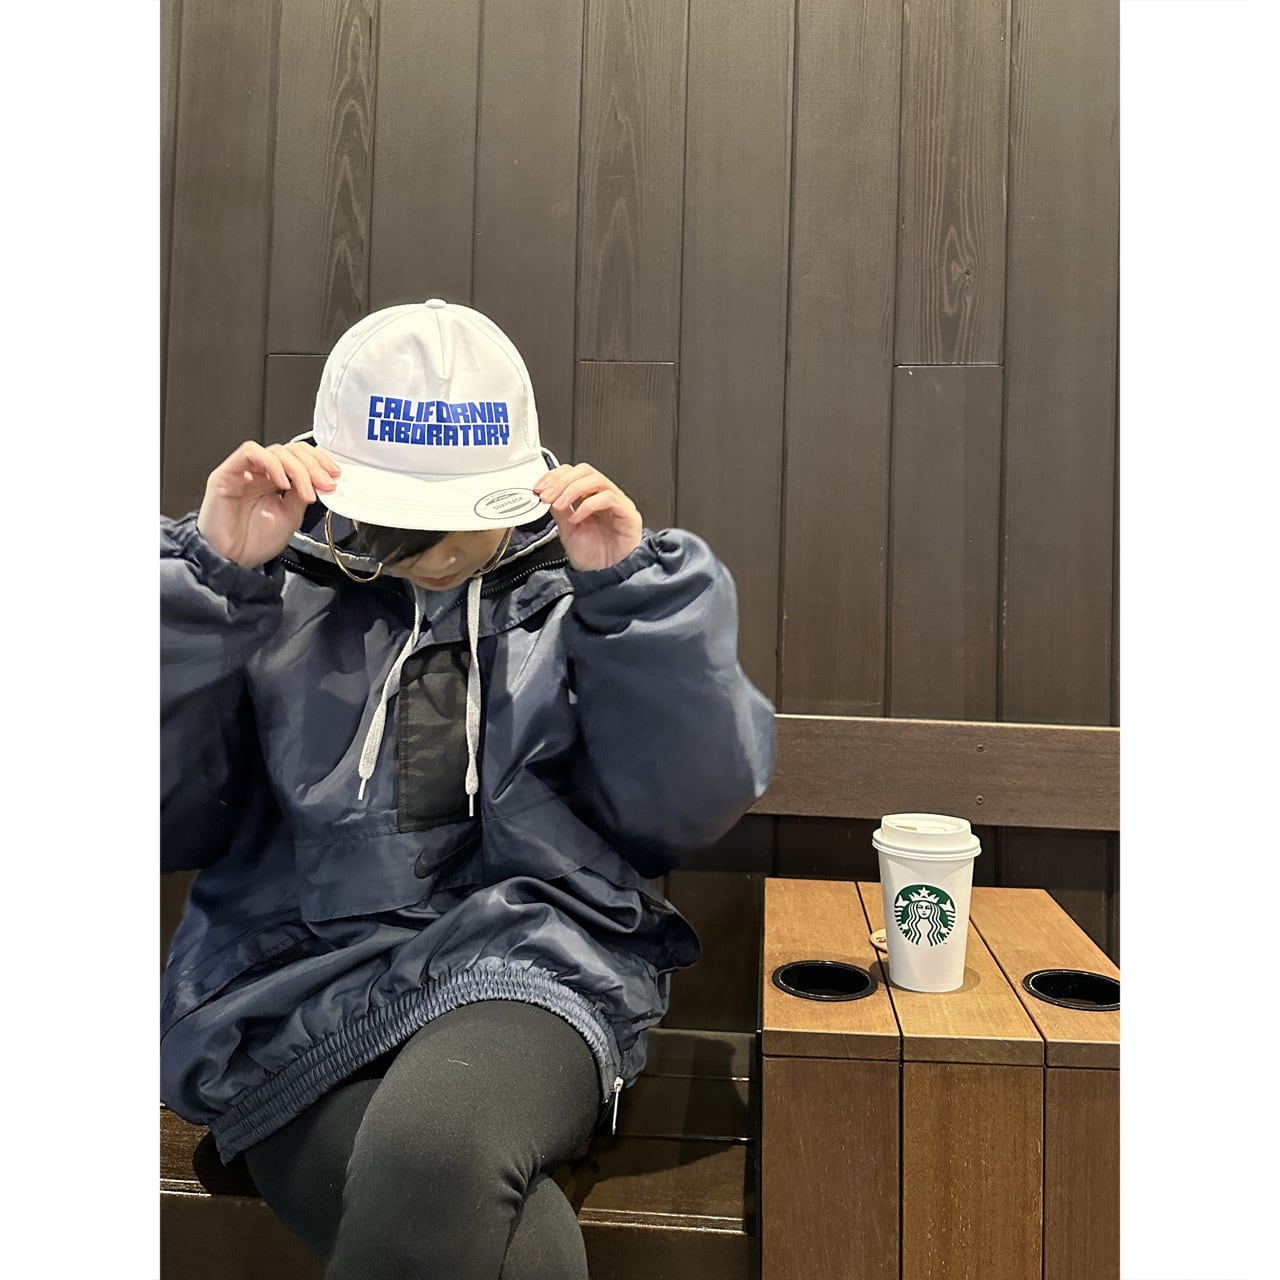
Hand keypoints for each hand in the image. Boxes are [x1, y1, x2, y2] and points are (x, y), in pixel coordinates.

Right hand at [197, 440, 340, 567]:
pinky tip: (283, 484)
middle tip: (324, 483)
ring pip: (275, 451)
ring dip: (297, 468)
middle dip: (313, 465)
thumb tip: (321, 479)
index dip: (319, 461)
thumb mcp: (292, 515)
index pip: (299, 457)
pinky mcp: (227, 473)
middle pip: (290, 451)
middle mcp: (260, 473)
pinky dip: (273, 464)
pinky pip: (251, 452)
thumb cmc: (255, 542)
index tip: (334, 475)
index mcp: (276, 481)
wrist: (233, 560)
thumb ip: (303, 493)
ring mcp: (244, 471)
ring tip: (306, 491)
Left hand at [533, 463, 641, 571]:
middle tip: (547, 495)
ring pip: (596, 480)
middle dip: (561, 480)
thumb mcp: (568, 531)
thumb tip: (547, 494)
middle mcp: (605, 497)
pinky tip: (577, 518)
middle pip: (585, 471)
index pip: (574, 473)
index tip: (539, 488)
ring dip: (572, 490)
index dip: (555, 476)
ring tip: (559, 505)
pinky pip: (609, 498)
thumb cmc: (595, 559)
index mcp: (590, 498)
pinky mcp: (628, 514)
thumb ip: (560, 511)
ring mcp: (618, 503)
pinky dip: (588, 505)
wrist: (608, 578)